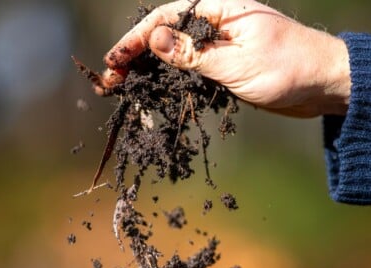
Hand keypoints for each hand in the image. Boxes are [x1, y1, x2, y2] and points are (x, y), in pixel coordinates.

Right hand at [99, 0, 350, 117]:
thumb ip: (195, 53)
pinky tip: (154, 89)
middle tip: (112, 80)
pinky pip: (190, 67)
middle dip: (136, 56)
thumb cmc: (289, 69)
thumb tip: (154, 40)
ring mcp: (219, 44)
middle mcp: (216, 22)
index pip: (167, 18)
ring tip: (125, 87)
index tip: (114, 60)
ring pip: (175, 53)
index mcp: (221, 9)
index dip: (137, 39)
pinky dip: (170, 78)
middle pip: (166, 35)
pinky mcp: (223, 64)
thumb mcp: (238, 63)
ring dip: (149, 69)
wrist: (323, 84)